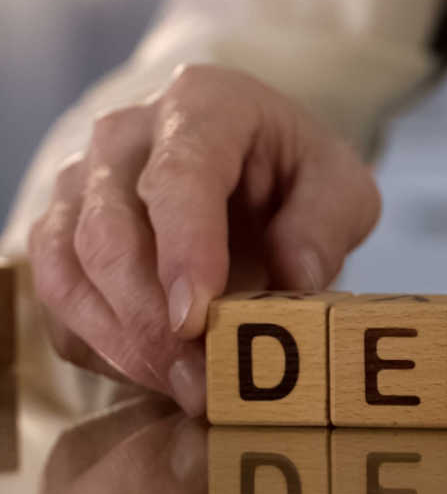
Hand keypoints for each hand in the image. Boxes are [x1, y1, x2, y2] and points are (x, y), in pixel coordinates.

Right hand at [26, 65, 380, 414]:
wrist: (251, 164)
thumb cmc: (296, 172)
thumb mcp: (341, 186)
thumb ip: (325, 225)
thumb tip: (297, 280)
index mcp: (202, 105)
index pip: (179, 175)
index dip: (183, 250)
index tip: (196, 318)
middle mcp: (124, 138)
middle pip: (109, 231)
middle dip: (152, 319)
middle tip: (204, 380)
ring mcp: (80, 187)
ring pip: (67, 270)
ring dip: (123, 343)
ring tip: (189, 389)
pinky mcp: (59, 239)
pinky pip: (61, 305)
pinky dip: (104, 349)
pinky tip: (161, 375)